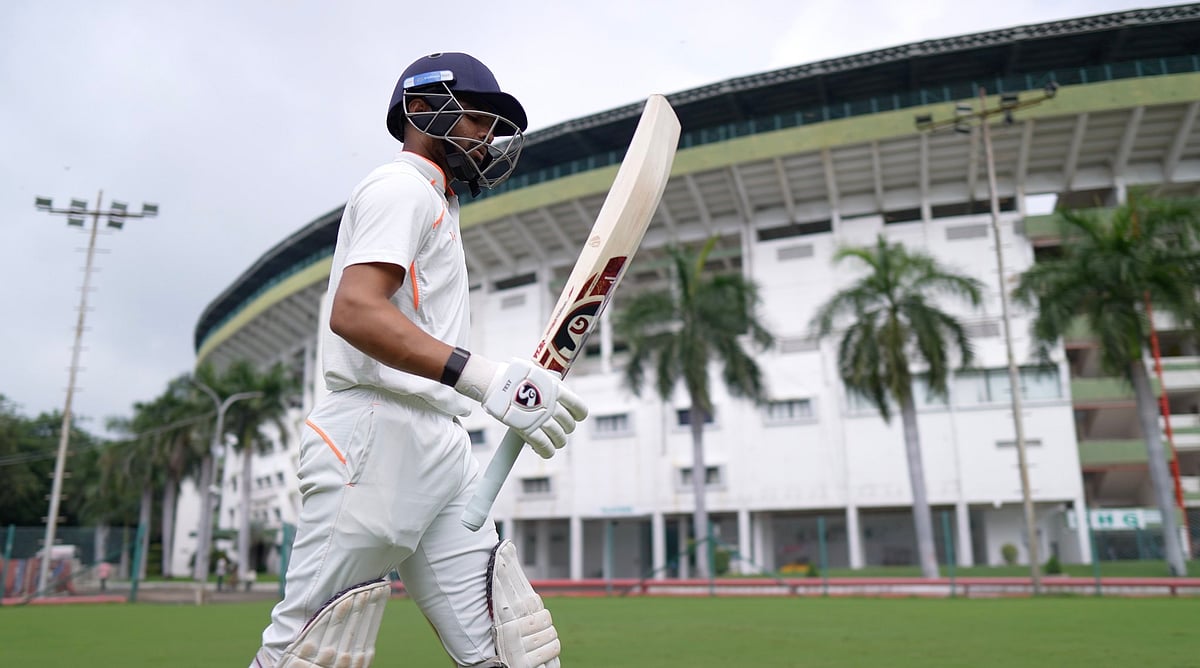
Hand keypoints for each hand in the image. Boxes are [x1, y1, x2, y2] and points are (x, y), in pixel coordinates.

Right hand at [454, 356, 587, 457]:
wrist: (495, 382)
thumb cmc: (513, 374)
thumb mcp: (537, 372)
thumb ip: (549, 381)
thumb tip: (556, 381)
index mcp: (557, 390)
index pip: (578, 407)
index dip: (579, 415)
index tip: (576, 417)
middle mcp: (552, 405)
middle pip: (568, 424)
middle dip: (566, 429)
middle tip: (560, 430)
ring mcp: (541, 418)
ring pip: (559, 437)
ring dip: (558, 442)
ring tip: (555, 443)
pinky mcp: (528, 429)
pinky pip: (544, 445)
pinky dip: (547, 451)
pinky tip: (546, 452)